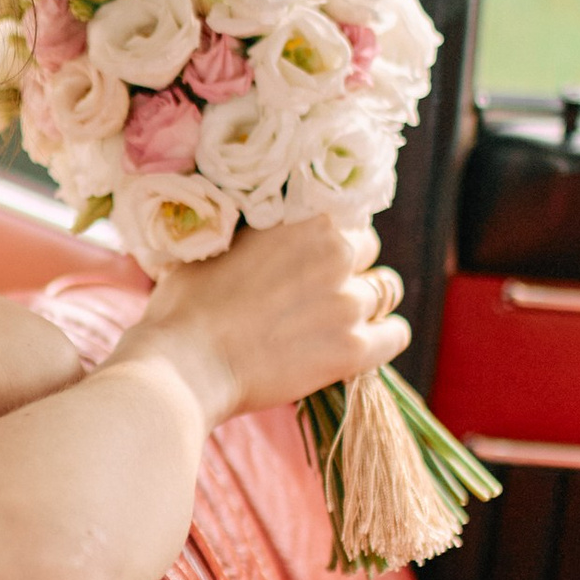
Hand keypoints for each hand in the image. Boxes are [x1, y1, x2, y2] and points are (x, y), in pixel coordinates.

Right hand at [125, 217, 407, 428]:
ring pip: (386, 291)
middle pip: (368, 250)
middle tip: (321, 289)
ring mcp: (348, 303)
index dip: (327, 237)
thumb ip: (256, 235)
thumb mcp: (217, 245)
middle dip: (350, 266)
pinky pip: (396, 335)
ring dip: (368, 301)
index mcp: (306, 219)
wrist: (183, 364)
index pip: (344, 215)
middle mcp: (336, 253)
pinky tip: (363, 343)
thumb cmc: (186, 305)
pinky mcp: (353, 350)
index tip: (313, 256)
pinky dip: (385, 336)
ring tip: (338, 318)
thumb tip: (262, 231)